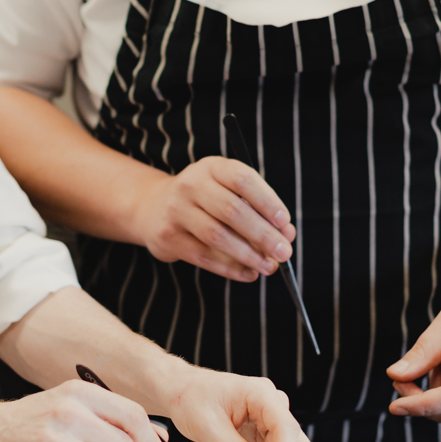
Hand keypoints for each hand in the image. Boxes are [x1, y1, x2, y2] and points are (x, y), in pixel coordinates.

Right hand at [134, 157, 296, 281]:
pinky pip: (204, 256)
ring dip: (248, 255)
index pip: (243, 179)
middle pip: (232, 210)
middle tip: (284, 252)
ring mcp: (176, 210)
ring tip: (269, 266)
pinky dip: (230, 268)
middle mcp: (191, 184)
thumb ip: (258, 209)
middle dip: (263, 234)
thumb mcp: (228, 192)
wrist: (154, 207)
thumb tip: (286, 234)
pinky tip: (249, 274)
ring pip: (217, 235)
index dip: (267, 202)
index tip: (285, 223)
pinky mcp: (168, 236)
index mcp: (212, 167)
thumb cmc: (205, 200)